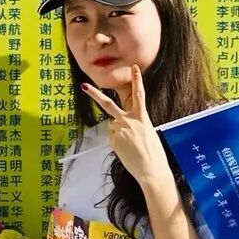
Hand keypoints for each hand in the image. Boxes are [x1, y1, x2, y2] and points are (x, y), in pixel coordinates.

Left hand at [81, 65, 171, 188]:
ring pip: (113, 126)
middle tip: (84, 86)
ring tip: (132, 147)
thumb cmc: (154, 154)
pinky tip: (127, 150)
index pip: (139, 94)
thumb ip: (135, 125)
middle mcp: (129, 121)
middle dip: (95, 94)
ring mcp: (119, 130)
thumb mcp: (148, 133)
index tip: (133, 67)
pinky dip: (118, 143)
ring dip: (120, 134)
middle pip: (108, 105)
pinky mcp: (113, 140)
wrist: (151, 170)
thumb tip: (121, 126)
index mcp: (142, 118)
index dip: (136, 80)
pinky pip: (112, 138)